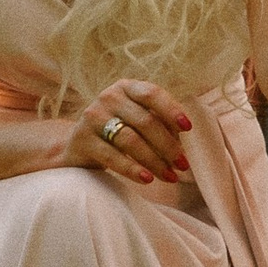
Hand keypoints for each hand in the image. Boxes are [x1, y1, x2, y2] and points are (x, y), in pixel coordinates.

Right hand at [61, 81, 190, 185]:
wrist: (79, 145)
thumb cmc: (118, 130)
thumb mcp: (138, 119)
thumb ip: (159, 123)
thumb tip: (182, 142)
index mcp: (127, 87)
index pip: (152, 94)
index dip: (171, 110)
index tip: (188, 128)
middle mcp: (108, 97)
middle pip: (145, 121)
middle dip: (168, 145)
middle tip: (183, 164)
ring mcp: (93, 117)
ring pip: (130, 140)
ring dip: (155, 161)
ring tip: (170, 176)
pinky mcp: (83, 140)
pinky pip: (112, 157)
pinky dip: (132, 169)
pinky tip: (148, 179)